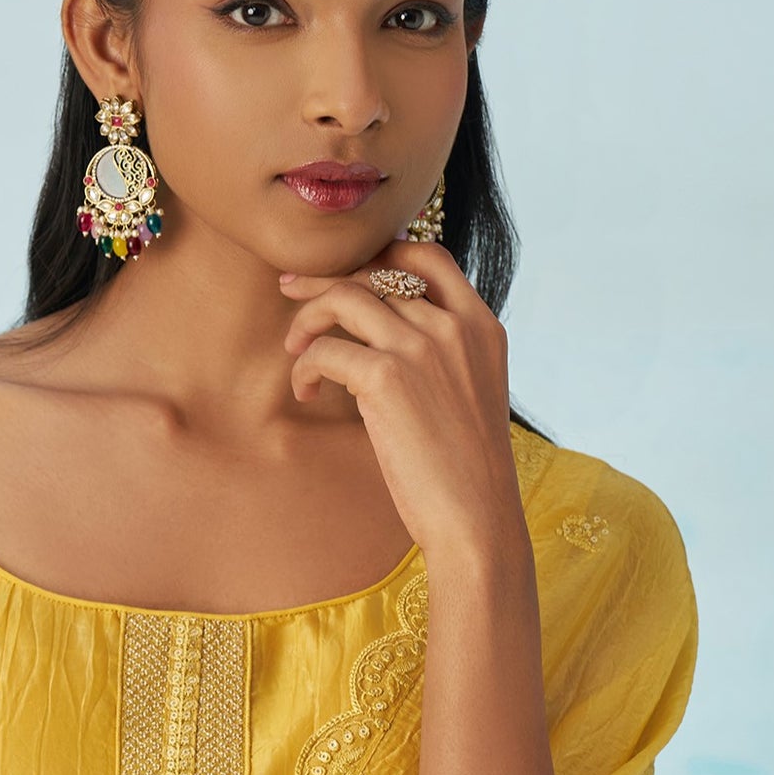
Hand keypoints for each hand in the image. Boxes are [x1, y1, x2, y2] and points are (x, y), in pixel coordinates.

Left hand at [277, 240, 521, 569]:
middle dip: (326, 278)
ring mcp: (422, 347)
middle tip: (291, 290)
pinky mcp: (387, 378)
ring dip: (308, 316)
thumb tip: (384, 338)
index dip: (380, 254)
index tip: (346, 273)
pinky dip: (305, 366)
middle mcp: (455, 326)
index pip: (428, 255)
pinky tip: (305, 391)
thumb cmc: (466, 472)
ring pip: (346, 297)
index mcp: (482, 326)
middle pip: (376, 272)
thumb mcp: (470, 395)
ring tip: (294, 348)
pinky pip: (326, 349)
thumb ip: (443, 356)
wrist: (476, 520)